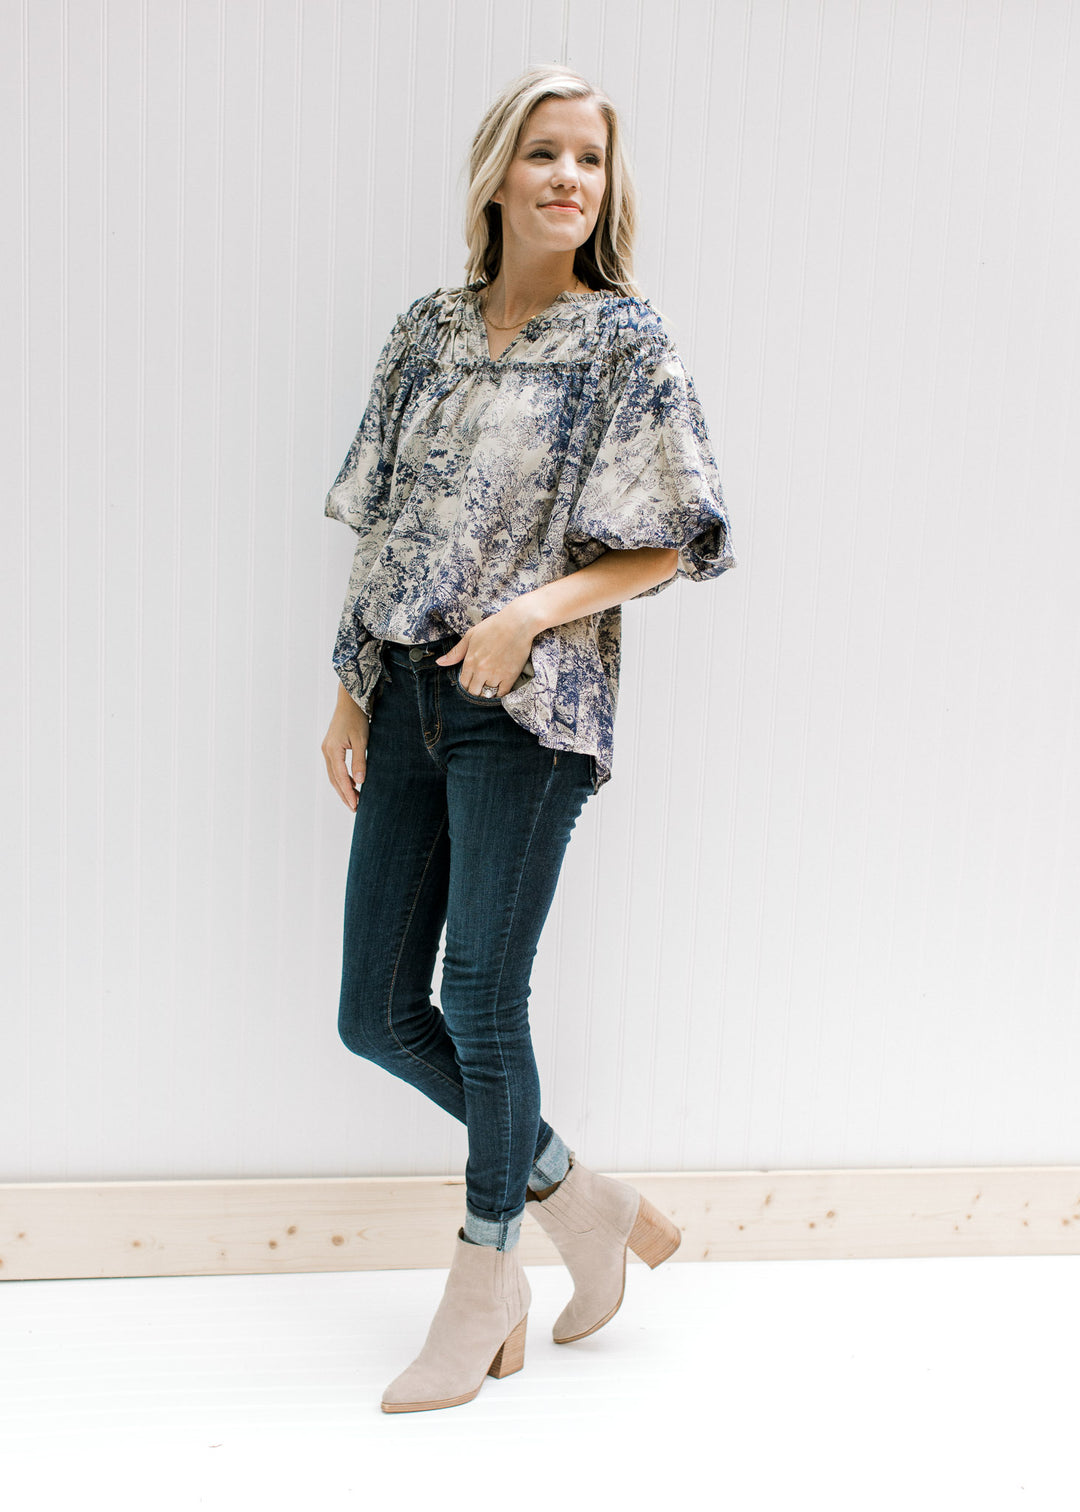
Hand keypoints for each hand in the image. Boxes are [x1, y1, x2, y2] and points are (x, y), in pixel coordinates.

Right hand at [321, 689, 369, 810]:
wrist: (349, 701)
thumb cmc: (357, 719)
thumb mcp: (362, 740)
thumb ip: (360, 761)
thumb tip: (360, 782)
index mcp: (332, 750)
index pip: (340, 778)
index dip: (348, 793)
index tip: (356, 806)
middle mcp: (326, 751)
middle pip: (334, 779)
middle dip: (344, 795)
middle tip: (355, 809)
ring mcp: (327, 749)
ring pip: (333, 775)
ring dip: (343, 788)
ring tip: (354, 800)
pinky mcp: (330, 747)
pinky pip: (334, 768)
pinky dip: (342, 778)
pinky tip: (352, 784)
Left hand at [435, 601, 536, 697]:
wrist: (517, 623)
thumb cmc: (493, 627)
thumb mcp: (470, 636)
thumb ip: (456, 652)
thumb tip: (439, 662)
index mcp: (470, 661)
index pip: (463, 683)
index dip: (466, 684)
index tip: (471, 680)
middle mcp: (481, 670)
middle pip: (474, 691)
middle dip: (475, 690)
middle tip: (480, 684)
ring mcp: (496, 674)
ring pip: (487, 694)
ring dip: (487, 692)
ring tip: (489, 685)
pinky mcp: (510, 676)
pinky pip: (502, 693)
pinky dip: (500, 693)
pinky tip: (499, 687)